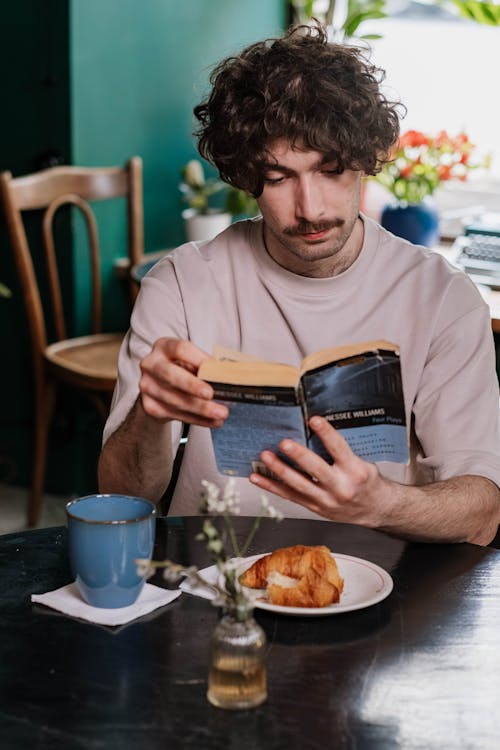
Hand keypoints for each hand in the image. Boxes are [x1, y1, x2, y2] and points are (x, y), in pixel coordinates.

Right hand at [139, 337, 228, 426]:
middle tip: (211, 394)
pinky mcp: (150, 406)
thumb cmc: (182, 370)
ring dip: (201, 409)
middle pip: (172, 375)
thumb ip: (206, 367)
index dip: (199, 359)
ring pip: (175, 400)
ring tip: (221, 413)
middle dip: (193, 386)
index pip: (181, 349)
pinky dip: (197, 419)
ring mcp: (147, 386)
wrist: (160, 388)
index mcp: (164, 346)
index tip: (216, 369)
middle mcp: (151, 364)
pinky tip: (212, 421)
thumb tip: (228, 378)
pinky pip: (175, 415)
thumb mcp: (192, 362)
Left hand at [249, 415, 386, 523]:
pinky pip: (289, 496)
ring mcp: (326, 500)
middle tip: (284, 443)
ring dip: (279, 470)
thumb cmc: (368, 482)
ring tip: (265, 457)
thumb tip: (316, 431)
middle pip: (316, 470)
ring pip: (299, 484)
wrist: (375, 509)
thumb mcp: (363, 463)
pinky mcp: (315, 507)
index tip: (314, 420)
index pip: (339, 449)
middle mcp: (340, 487)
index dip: (326, 434)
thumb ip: (342, 452)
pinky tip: (258, 477)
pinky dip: (271, 487)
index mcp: (355, 471)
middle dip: (298, 456)